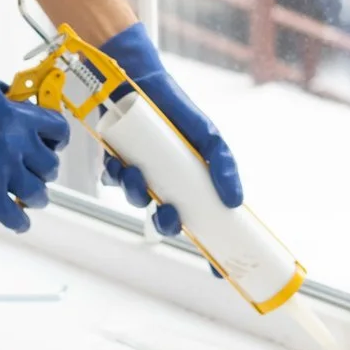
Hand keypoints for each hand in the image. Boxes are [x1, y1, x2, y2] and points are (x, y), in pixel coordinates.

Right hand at [0, 68, 70, 231]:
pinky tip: (20, 222)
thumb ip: (3, 94)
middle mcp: (18, 145)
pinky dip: (18, 221)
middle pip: (50, 165)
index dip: (58, 138)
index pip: (58, 129)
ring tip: (33, 197)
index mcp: (19, 117)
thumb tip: (13, 98)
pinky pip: (12, 215)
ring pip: (37, 193)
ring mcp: (4, 170)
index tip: (55, 143)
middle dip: (46, 170)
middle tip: (39, 171)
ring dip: (37, 196)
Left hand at [96, 24, 241, 237]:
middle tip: (166, 213)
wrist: (137, 79)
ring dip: (135, 193)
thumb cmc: (175, 107)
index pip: (205, 222)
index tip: (220, 270)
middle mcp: (166, 180)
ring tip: (133, 172)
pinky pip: (113, 182)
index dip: (213, 248)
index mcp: (191, 180)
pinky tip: (117, 161)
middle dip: (165, 223)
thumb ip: (223, 163)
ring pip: (138, 200)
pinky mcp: (115, 162)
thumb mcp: (207, 134)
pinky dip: (114, 176)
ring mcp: (141, 172)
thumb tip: (236, 200)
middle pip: (168, 220)